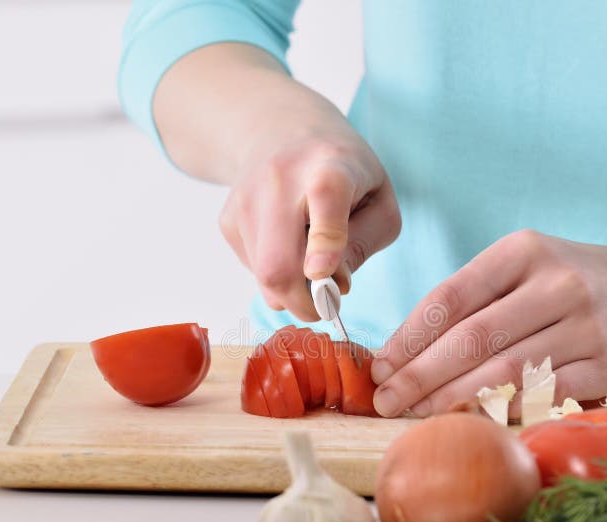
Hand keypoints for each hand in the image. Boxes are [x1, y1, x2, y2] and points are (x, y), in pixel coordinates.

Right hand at [217, 78, 400, 320]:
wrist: (280, 128)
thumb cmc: (345, 171)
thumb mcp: (378, 198)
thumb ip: (365, 241)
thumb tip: (334, 285)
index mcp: (331, 165)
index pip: (326, 196)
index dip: (326, 240)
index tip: (322, 272)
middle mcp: (281, 178)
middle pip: (279, 261)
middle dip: (303, 302)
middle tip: (324, 308)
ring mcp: (247, 199)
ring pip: (264, 275)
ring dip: (293, 288)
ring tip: (311, 258)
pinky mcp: (228, 219)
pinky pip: (254, 270)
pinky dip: (276, 274)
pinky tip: (288, 243)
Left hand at [370, 229, 606, 417]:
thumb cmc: (559, 282)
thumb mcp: (517, 268)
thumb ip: (468, 301)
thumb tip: (402, 354)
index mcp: (523, 251)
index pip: (451, 297)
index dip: (409, 337)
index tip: (379, 367)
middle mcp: (559, 283)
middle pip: (474, 337)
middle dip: (421, 375)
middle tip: (385, 401)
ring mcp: (589, 324)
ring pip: (507, 370)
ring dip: (454, 398)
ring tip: (416, 414)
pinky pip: (546, 394)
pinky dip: (505, 409)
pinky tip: (471, 420)